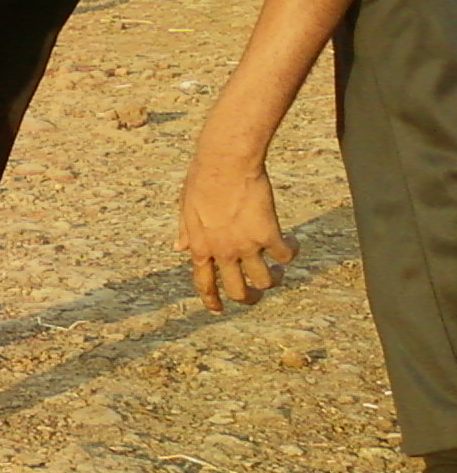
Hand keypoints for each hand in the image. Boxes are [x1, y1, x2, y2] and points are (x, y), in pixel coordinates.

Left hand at [176, 158, 297, 311]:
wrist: (225, 163)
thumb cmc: (202, 179)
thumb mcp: (186, 207)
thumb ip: (186, 231)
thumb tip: (178, 247)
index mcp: (200, 247)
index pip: (203, 283)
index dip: (211, 300)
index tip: (219, 309)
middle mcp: (222, 252)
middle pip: (238, 291)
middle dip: (249, 298)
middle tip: (258, 294)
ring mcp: (246, 245)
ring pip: (265, 281)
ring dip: (274, 279)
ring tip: (278, 269)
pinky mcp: (268, 233)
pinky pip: (285, 256)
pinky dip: (292, 252)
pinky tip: (293, 242)